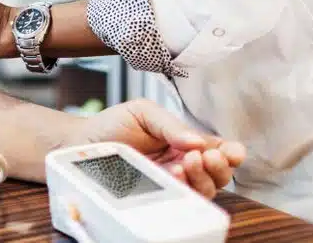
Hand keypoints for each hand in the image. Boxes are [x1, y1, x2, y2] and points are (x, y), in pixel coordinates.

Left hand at [81, 99, 245, 198]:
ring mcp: (171, 182)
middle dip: (219, 167)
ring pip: (203, 190)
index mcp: (184, 141)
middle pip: (218, 174)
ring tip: (186, 162)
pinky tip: (173, 176)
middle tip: (204, 156)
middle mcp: (183, 163)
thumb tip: (197, 140)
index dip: (230, 152)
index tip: (230, 151)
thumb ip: (171, 124)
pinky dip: (182, 189)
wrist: (82, 143)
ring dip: (201, 178)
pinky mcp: (156, 196)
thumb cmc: (112, 125)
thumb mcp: (143, 112)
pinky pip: (179, 200)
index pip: (217, 149)